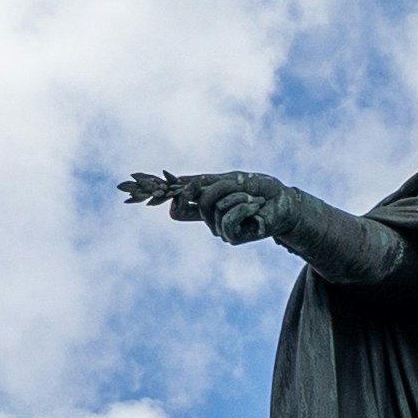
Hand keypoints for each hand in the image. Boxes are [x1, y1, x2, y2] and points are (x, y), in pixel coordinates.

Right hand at [119, 170, 294, 245]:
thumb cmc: (258, 189)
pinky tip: (255, 209)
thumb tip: (174, 179)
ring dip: (237, 196)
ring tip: (252, 199)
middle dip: (219, 186)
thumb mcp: (227, 179)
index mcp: (204, 205)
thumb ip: (201, 182)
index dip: (159, 193)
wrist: (284, 202)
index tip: (134, 185)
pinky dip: (243, 208)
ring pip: (214, 206)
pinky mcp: (232, 238)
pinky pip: (227, 218)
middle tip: (241, 185)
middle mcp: (207, 220)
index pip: (174, 204)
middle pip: (194, 199)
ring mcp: (218, 230)